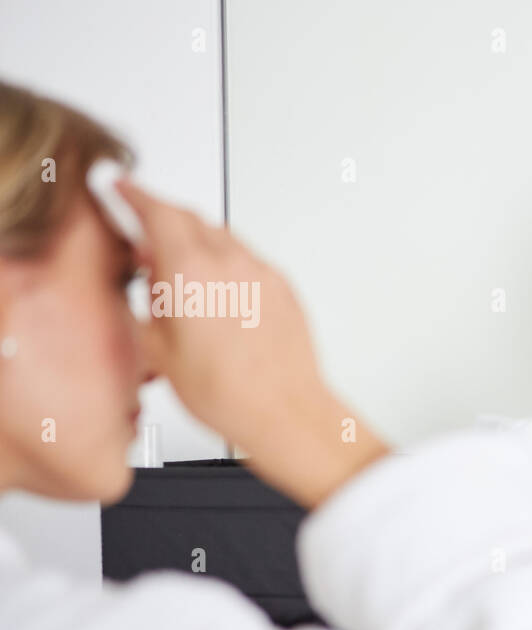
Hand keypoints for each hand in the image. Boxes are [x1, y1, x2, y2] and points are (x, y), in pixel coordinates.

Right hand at [116, 179, 388, 506]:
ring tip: (183, 280)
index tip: (121, 188)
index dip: (133, 195)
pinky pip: (248, 261)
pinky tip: (218, 297)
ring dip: (197, 243)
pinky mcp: (284, 287)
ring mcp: (262, 273)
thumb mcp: (159, 348)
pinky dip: (226, 264)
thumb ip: (150, 299)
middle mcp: (230, 263)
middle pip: (190, 217)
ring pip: (221, 237)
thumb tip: (149, 276)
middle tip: (146, 240)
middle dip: (163, 218)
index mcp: (191, 271)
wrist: (284, 412)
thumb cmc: (228, 393)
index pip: (156, 210)